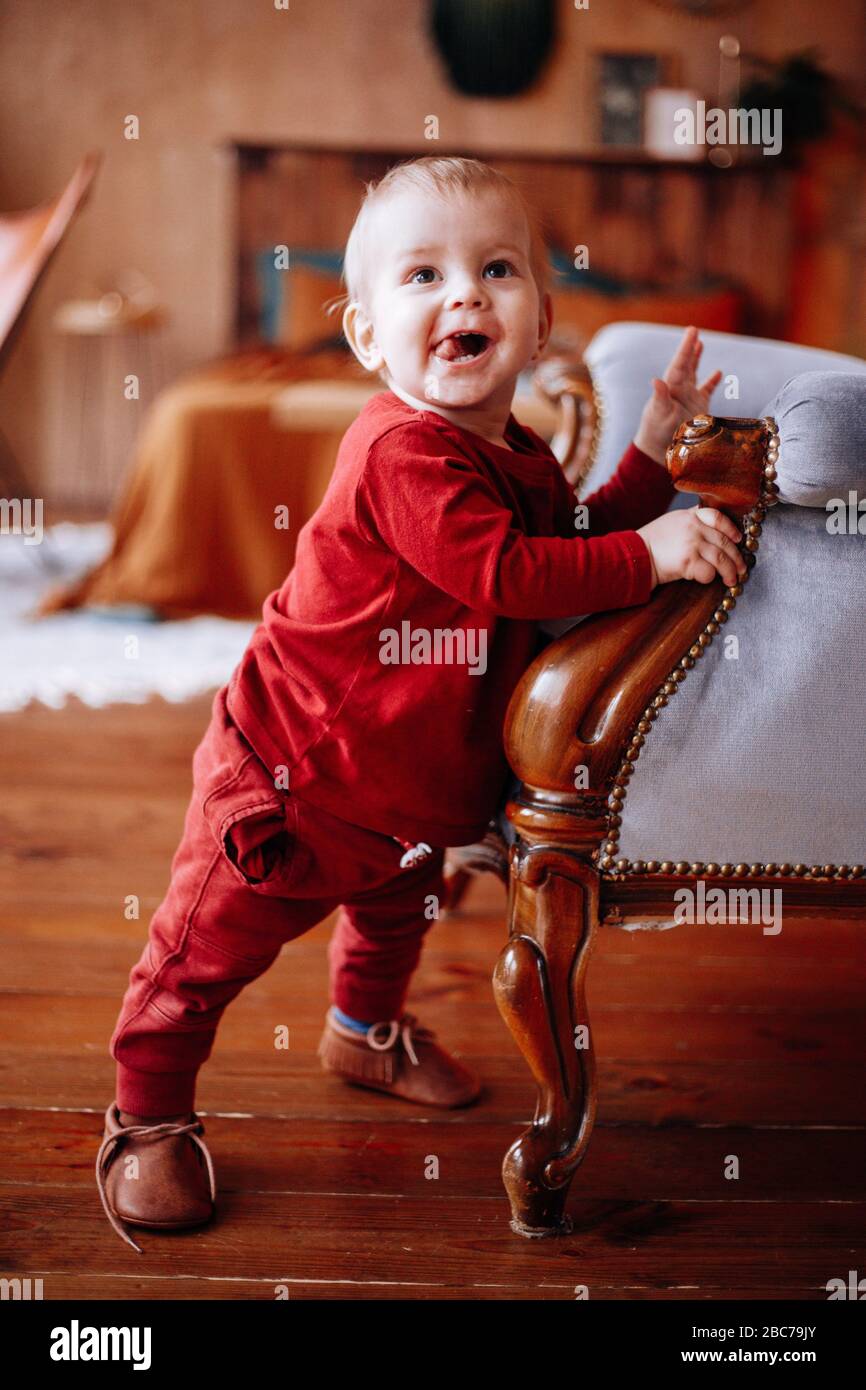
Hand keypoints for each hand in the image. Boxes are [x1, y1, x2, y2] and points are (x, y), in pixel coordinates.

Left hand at [633, 325, 722, 464]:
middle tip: (694, 330)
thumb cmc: (656, 434)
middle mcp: (679, 390)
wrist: (660, 452)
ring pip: (694, 374)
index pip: (679, 364)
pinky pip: (706, 390)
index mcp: (671, 389)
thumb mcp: (658, 416)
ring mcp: (688, 398)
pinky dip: (712, 381)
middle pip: (685, 365)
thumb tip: (656, 380)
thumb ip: (659, 397)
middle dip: (689, 348)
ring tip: (700, 343)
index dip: (685, 348)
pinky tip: (718, 372)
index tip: (691, 331)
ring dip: (696, 359)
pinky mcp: (697, 408)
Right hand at [637, 505, 746, 587]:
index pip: (718, 517)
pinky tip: (706, 580)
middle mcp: (694, 528)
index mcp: (690, 516)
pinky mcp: (688, 562)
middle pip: (724, 542)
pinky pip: (709, 572)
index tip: (738, 539)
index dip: (732, 529)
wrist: (635, 555)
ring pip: (722, 559)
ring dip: (730, 572)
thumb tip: (714, 534)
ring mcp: (692, 544)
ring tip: (732, 580)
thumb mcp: (672, 522)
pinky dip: (710, 578)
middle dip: (737, 558)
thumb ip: (692, 522)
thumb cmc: (652, 542)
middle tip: (741, 569)